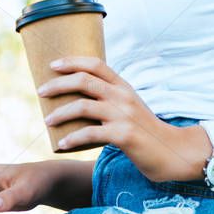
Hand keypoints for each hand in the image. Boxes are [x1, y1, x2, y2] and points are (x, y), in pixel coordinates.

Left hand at [36, 56, 184, 180]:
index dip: (72, 61)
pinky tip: (62, 143)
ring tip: (47, 121)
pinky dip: (72, 138)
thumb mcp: (130, 108)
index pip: (96, 64)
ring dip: (60, 113)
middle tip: (41, 91)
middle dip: (58, 84)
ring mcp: (123, 115)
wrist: (173, 153)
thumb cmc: (146, 132)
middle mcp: (122, 96)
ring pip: (83, 106)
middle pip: (84, 80)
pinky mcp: (123, 135)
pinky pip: (90, 133)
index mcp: (124, 86)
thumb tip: (80, 99)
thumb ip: (111, 100)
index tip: (53, 65)